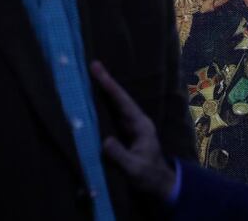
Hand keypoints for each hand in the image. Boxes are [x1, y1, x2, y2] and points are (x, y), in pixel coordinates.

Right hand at [90, 60, 176, 199]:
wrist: (158, 183)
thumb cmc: (149, 175)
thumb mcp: (135, 168)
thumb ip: (121, 155)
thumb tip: (104, 141)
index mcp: (140, 124)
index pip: (123, 101)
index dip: (110, 85)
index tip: (98, 70)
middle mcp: (135, 121)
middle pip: (118, 98)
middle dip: (106, 82)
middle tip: (92, 64)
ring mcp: (130, 126)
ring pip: (114, 105)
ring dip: (103, 92)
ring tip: (89, 77)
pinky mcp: (123, 133)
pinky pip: (111, 115)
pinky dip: (102, 105)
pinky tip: (91, 100)